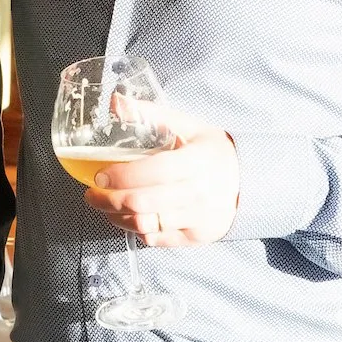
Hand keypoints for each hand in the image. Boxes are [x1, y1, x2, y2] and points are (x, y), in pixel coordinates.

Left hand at [82, 112, 239, 247]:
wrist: (249, 182)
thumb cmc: (211, 152)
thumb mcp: (189, 126)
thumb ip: (151, 114)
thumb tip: (116, 102)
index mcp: (198, 161)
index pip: (154, 172)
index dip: (121, 176)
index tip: (99, 174)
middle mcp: (201, 192)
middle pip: (143, 203)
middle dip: (108, 200)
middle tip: (91, 193)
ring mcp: (200, 218)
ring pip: (146, 225)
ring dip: (116, 216)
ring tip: (103, 205)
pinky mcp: (196, 236)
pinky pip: (156, 239)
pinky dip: (135, 230)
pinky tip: (126, 216)